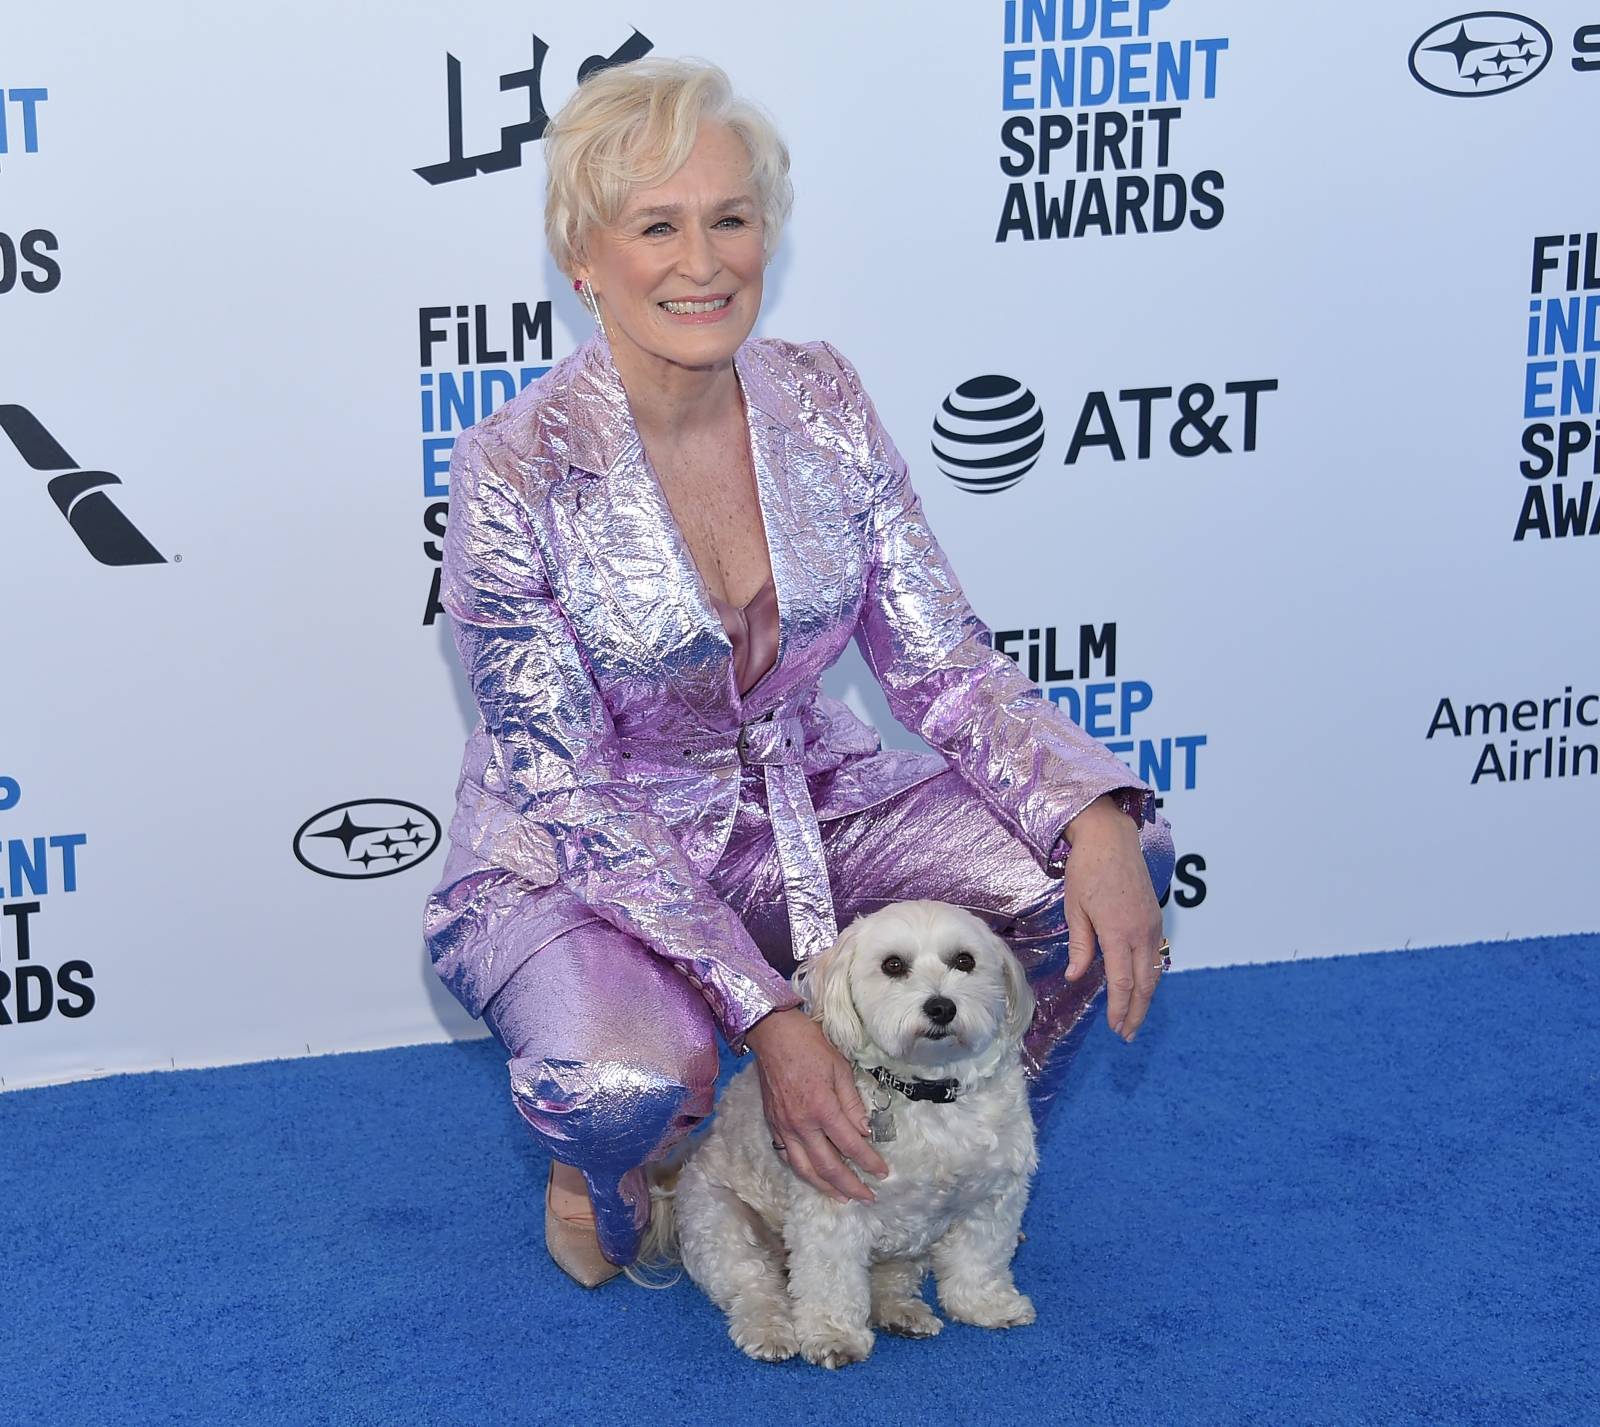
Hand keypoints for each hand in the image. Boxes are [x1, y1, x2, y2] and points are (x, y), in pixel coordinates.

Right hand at [743, 1007, 889, 1203]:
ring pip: (804, 1168)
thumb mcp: (840, 1068)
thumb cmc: (809, 1045)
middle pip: (828, 1166)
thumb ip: (852, 1102)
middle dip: (850, 1185)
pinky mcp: (773, 1124)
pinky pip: (786, 1156)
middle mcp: (801, 1124)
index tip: (883, 1173)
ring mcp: (784, 1127)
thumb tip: (864, 1131)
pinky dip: (801, 1171)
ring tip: (841, 1197)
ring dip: (824, 1187)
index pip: (850, 1145)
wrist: (773, 1034)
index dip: (869, 1162)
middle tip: (867, 1197)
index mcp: (822, 1107)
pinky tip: (812, 1176)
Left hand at [1061, 795, 1164, 1041]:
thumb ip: (1080, 945)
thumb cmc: (1086, 869)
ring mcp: (1152, 924)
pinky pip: (1156, 953)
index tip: (1116, 1028)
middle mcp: (1141, 932)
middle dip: (1137, 1011)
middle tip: (1128, 1033)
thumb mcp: (1075, 909)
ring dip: (1146, 996)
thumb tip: (1076, 976)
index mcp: (1118, 932)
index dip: (1121, 1008)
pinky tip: (1140, 984)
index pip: (1123, 982)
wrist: (1111, 837)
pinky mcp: (1156, 917)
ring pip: (1155, 970)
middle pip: (1145, 983)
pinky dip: (1150, 975)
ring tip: (1134, 1016)